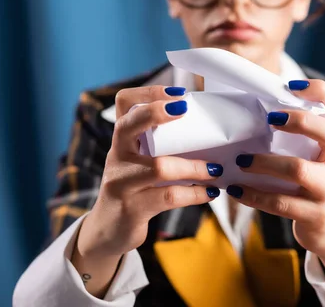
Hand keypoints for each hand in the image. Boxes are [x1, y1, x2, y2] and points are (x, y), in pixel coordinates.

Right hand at [72, 86, 222, 296]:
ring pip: (159, 167)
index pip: (124, 103)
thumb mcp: (138, 162)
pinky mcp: (131, 208)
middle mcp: (117, 156)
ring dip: (194, 166)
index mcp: (121, 140)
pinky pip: (168, 197)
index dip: (148, 92)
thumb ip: (159, 146)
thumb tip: (207, 130)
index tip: (178, 93)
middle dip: (156, 112)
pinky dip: (194, 194)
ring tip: (216, 169)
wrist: (107, 231)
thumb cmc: (134, 190)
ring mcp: (121, 183)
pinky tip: (210, 193)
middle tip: (185, 108)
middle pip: (129, 125)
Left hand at [227, 80, 324, 286]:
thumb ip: (297, 138)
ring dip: (264, 162)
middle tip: (269, 119)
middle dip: (299, 121)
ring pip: (298, 169)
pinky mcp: (316, 216)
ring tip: (240, 160)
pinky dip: (253, 195)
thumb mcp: (315, 159)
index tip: (292, 86)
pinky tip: (235, 189)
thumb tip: (251, 111)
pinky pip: (281, 203)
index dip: (321, 92)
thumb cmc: (315, 185)